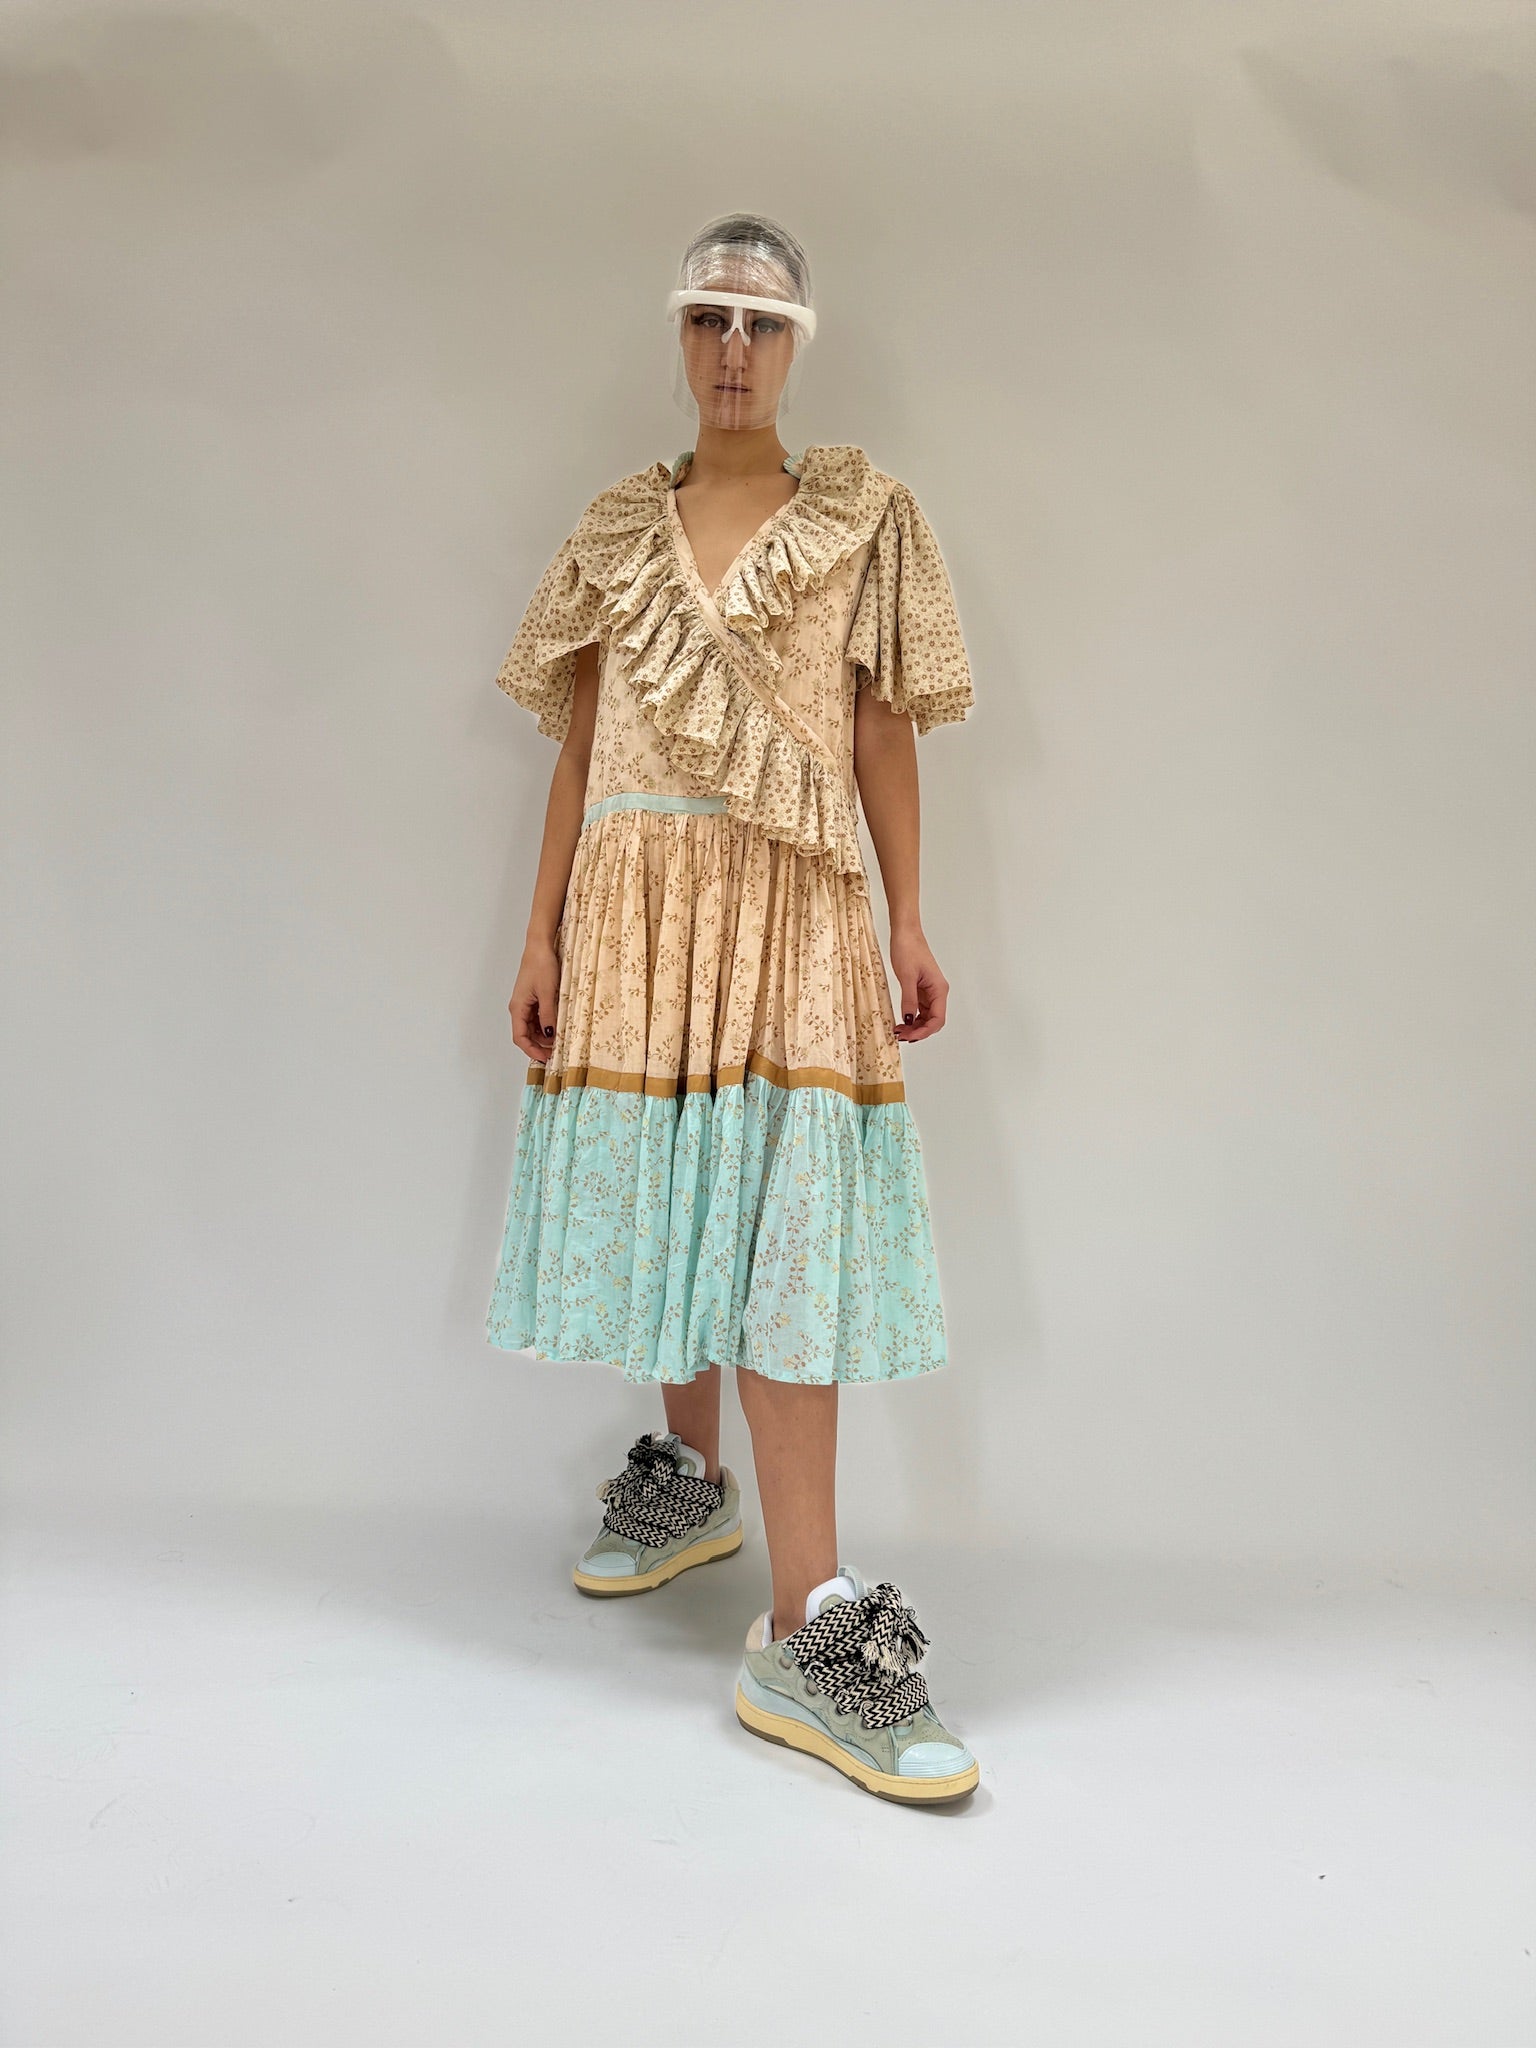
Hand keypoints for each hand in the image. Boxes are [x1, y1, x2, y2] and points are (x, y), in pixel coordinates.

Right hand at [509, 939, 559, 1062]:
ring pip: (533, 1028)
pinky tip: (558, 1027)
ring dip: (544, 1036)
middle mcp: (519, 1008)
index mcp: (518, 1008)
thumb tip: (550, 1036)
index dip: (532, 1050)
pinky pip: (538, 1018)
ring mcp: (526, 1004)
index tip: (546, 1058)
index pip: (520, 1038)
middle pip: (526, 1035)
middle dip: (540, 1046)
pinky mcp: (533, 999)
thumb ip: (548, 1016)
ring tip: (560, 1041)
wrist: (540, 946)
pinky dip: (547, 1025)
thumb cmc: (541, 965)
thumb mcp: (548, 993)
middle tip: (557, 1052)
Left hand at [890, 927, 948, 1042]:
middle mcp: (937, 992)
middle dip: (919, 1031)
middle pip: (933, 1021)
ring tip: (898, 1031)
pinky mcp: (921, 989)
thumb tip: (908, 1020)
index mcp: (939, 989)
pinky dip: (911, 1018)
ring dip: (914, 1026)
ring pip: (926, 1017)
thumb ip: (909, 1000)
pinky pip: (919, 1009)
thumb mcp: (906, 977)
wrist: (905, 933)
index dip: (924, 1031)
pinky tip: (901, 1021)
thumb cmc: (908, 949)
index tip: (909, 1036)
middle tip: (900, 1035)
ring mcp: (929, 991)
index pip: (937, 1019)